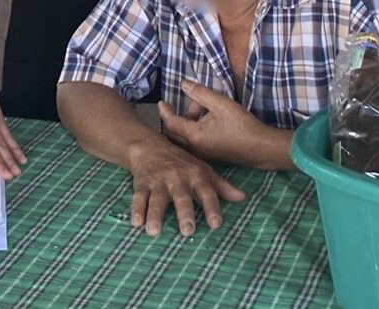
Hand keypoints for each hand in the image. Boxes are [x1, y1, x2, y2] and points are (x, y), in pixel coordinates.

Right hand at [129, 140, 244, 235]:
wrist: (151, 147)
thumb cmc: (182, 164)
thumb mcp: (203, 171)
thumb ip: (221, 187)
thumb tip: (243, 198)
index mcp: (196, 176)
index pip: (206, 192)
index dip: (212, 208)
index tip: (216, 224)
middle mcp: (178, 178)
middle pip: (181, 196)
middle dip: (184, 212)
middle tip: (187, 230)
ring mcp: (158, 181)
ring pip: (157, 199)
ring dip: (155, 214)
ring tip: (153, 231)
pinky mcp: (142, 184)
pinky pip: (138, 197)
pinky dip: (137, 209)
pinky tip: (136, 223)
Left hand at [158, 81, 294, 169]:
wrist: (261, 147)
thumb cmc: (242, 125)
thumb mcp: (221, 104)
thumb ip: (200, 93)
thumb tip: (184, 84)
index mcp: (194, 135)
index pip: (171, 122)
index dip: (165, 111)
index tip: (162, 102)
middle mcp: (194, 148)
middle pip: (174, 133)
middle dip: (177, 117)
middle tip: (194, 103)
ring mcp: (202, 154)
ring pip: (183, 139)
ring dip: (187, 124)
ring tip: (205, 111)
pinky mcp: (210, 156)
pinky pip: (192, 144)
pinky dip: (193, 132)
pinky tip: (208, 123)